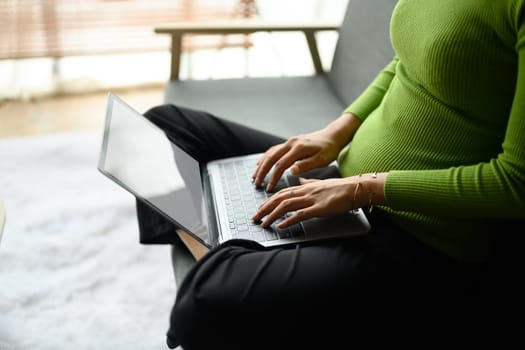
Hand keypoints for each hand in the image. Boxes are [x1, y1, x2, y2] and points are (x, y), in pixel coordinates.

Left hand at [251, 173, 386, 227]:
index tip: (260, 209)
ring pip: (286, 206)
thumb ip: (308, 183)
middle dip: (265, 208)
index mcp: (305, 187)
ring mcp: (312, 200)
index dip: (268, 201)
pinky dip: (289, 221)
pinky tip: (281, 226)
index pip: (281, 193)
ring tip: (264, 223)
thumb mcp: (320, 183)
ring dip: (273, 215)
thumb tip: (299, 181)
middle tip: (255, 218)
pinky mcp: (319, 208)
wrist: (355, 188)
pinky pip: (301, 214)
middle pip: (279, 199)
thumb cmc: (340, 188)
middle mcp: (305, 192)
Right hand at [252, 113, 361, 190]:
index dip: (273, 177)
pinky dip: (266, 157)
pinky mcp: (290, 142)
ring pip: (270, 153)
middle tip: (256, 183)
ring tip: (255, 176)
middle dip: (262, 171)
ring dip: (261, 165)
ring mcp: (289, 142)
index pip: (281, 165)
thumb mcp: (322, 159)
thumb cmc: (329, 149)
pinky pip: (274, 150)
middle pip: (271, 158)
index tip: (269, 188)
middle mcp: (291, 143)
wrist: (333, 135)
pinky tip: (261, 163)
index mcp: (298, 148)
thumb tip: (292, 170)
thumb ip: (306, 165)